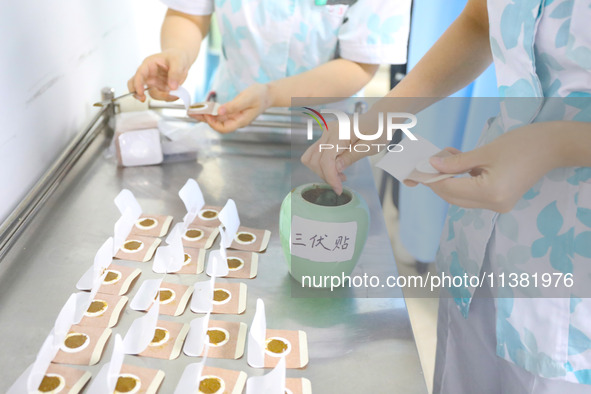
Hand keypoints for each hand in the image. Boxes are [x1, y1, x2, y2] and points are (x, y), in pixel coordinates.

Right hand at [127, 49, 190, 101]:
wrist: (181, 60)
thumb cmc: (176, 56)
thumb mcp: (178, 61)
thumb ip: (175, 73)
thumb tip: (172, 87)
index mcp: (149, 65)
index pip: (139, 74)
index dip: (137, 84)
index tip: (140, 93)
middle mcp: (149, 75)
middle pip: (135, 85)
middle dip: (137, 93)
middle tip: (142, 99)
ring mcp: (154, 83)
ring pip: (151, 94)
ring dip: (161, 97)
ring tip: (174, 94)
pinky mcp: (160, 89)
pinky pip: (161, 97)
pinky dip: (168, 98)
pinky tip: (175, 94)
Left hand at [190, 83, 272, 132]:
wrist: (267, 93)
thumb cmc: (260, 96)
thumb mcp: (247, 99)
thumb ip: (233, 106)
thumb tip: (219, 111)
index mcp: (241, 121)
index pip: (224, 128)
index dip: (213, 123)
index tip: (206, 114)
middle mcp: (236, 121)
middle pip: (218, 125)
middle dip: (204, 119)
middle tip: (191, 112)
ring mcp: (234, 116)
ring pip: (217, 119)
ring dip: (205, 114)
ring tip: (194, 109)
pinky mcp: (233, 111)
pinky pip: (220, 113)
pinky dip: (211, 110)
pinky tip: (204, 106)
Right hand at [301, 114, 386, 194]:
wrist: (378, 120)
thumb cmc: (378, 131)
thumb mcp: (370, 147)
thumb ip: (351, 157)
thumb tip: (336, 169)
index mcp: (340, 132)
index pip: (326, 159)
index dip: (330, 177)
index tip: (338, 189)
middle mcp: (329, 130)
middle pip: (315, 160)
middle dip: (326, 175)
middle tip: (341, 182)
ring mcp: (325, 132)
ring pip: (311, 157)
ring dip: (322, 171)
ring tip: (339, 175)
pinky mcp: (325, 136)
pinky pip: (316, 154)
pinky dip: (323, 165)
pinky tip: (337, 168)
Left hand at [427, 124, 561, 212]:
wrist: (553, 147)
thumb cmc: (522, 145)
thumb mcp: (484, 152)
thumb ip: (456, 162)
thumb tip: (432, 166)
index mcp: (490, 193)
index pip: (450, 190)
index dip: (432, 179)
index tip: (420, 168)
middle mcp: (494, 205)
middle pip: (454, 197)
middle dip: (438, 182)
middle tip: (428, 164)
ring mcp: (499, 205)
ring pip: (462, 197)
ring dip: (450, 181)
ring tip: (444, 159)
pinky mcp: (501, 200)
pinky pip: (474, 194)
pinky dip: (463, 181)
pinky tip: (458, 165)